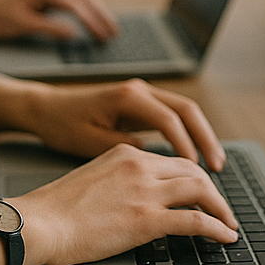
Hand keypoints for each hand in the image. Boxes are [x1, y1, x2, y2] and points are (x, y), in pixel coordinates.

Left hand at [0, 0, 117, 40]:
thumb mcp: (22, 26)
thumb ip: (50, 28)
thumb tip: (75, 34)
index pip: (76, 4)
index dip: (92, 21)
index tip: (104, 35)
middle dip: (101, 13)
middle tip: (114, 32)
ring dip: (96, 8)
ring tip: (109, 26)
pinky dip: (85, 5)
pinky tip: (92, 16)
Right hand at [14, 143, 238, 264]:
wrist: (38, 222)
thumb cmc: (55, 208)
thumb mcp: (91, 177)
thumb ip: (118, 178)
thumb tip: (134, 195)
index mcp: (125, 152)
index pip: (171, 159)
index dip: (192, 176)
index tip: (201, 191)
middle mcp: (139, 164)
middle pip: (192, 169)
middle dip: (212, 189)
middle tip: (221, 209)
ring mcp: (144, 191)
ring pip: (201, 189)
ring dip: (221, 208)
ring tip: (228, 224)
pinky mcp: (146, 219)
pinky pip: (196, 220)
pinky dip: (217, 228)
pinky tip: (224, 238)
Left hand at [24, 77, 226, 170]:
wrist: (45, 108)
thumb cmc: (63, 126)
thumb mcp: (91, 142)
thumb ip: (126, 149)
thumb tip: (156, 163)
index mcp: (128, 97)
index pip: (171, 121)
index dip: (189, 148)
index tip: (201, 174)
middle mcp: (139, 90)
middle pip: (187, 110)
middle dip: (206, 139)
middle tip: (219, 168)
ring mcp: (141, 94)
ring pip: (184, 111)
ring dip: (200, 136)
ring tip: (214, 165)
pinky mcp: (140, 104)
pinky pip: (172, 116)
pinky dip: (187, 134)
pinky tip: (192, 157)